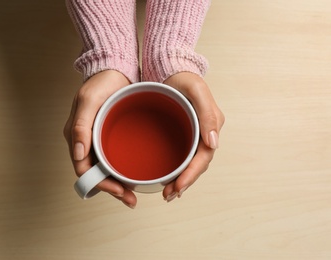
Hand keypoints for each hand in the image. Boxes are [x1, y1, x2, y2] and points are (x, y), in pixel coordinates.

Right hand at [63, 70, 137, 208]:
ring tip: (135, 194)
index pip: (84, 170)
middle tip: (131, 199)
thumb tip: (77, 153)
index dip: (101, 185)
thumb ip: (81, 126)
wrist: (115, 70)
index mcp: (76, 137)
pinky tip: (135, 176)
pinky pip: (114, 159)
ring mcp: (98, 141)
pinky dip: (122, 171)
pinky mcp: (110, 137)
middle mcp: (86, 143)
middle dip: (112, 190)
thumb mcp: (89, 101)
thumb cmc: (100, 83)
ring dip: (118, 184)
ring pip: (106, 170)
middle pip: (96, 175)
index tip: (119, 191)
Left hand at [162, 72, 224, 201]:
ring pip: (190, 164)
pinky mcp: (183, 135)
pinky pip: (182, 156)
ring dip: (180, 180)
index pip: (204, 157)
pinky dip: (176, 170)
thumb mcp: (197, 91)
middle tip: (168, 195)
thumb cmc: (185, 79)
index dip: (192, 174)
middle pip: (197, 165)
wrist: (172, 71)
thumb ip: (207, 114)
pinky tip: (167, 178)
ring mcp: (194, 136)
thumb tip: (213, 143)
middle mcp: (204, 134)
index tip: (178, 187)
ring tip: (167, 193)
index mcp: (211, 127)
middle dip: (184, 182)